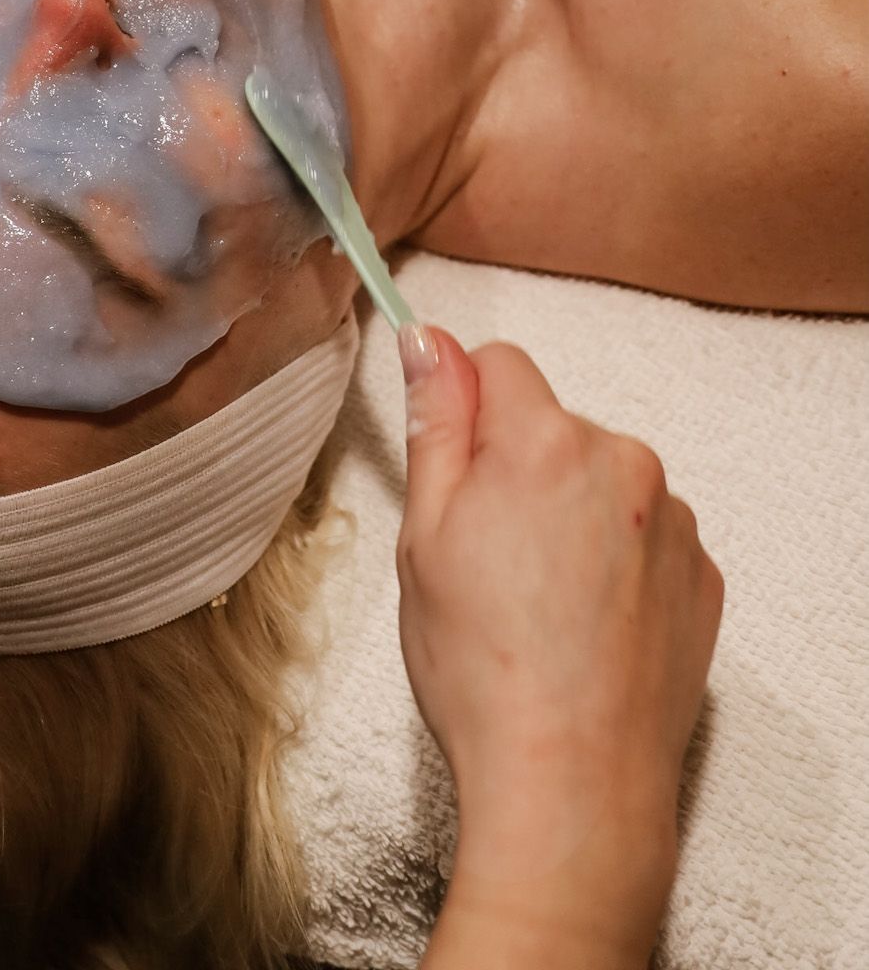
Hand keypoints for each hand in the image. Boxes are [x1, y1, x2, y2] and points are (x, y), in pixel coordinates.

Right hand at [397, 327, 722, 966]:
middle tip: (487, 557)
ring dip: (571, 514)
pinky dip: (616, 561)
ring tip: (538, 603)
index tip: (454, 473)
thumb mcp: (424, 535)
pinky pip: (646, 533)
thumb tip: (428, 343)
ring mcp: (672, 520)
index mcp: (543, 441)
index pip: (498, 364)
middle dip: (518, 468)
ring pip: (601, 480)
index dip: (464, 412)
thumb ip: (435, 422)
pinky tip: (584, 624)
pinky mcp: (702, 574)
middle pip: (553, 425)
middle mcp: (622, 461)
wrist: (570, 784)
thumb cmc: (482, 670)